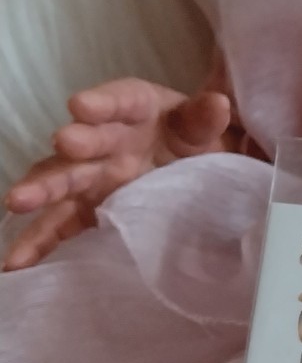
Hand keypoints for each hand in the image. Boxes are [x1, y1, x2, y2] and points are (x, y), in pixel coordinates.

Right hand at [2, 77, 233, 271]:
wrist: (189, 164)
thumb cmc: (191, 136)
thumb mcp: (202, 125)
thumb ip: (206, 118)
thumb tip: (220, 105)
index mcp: (136, 110)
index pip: (121, 101)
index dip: (102, 102)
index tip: (82, 106)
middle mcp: (106, 139)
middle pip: (86, 141)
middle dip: (74, 144)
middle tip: (63, 143)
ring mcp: (92, 175)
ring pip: (63, 180)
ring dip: (41, 190)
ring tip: (18, 202)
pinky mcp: (85, 208)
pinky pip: (59, 224)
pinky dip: (38, 241)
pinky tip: (18, 260)